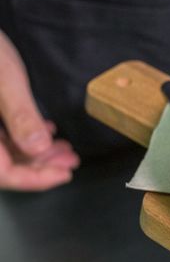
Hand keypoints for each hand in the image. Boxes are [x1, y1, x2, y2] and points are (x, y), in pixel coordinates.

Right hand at [0, 30, 79, 190]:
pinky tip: (45, 131)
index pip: (2, 174)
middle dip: (40, 166)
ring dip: (36, 153)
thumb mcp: (6, 81)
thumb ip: (21, 117)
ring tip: (65, 150)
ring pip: (4, 152)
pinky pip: (1, 136)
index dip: (34, 180)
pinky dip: (24, 137)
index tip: (64, 175)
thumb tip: (38, 149)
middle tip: (70, 163)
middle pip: (4, 166)